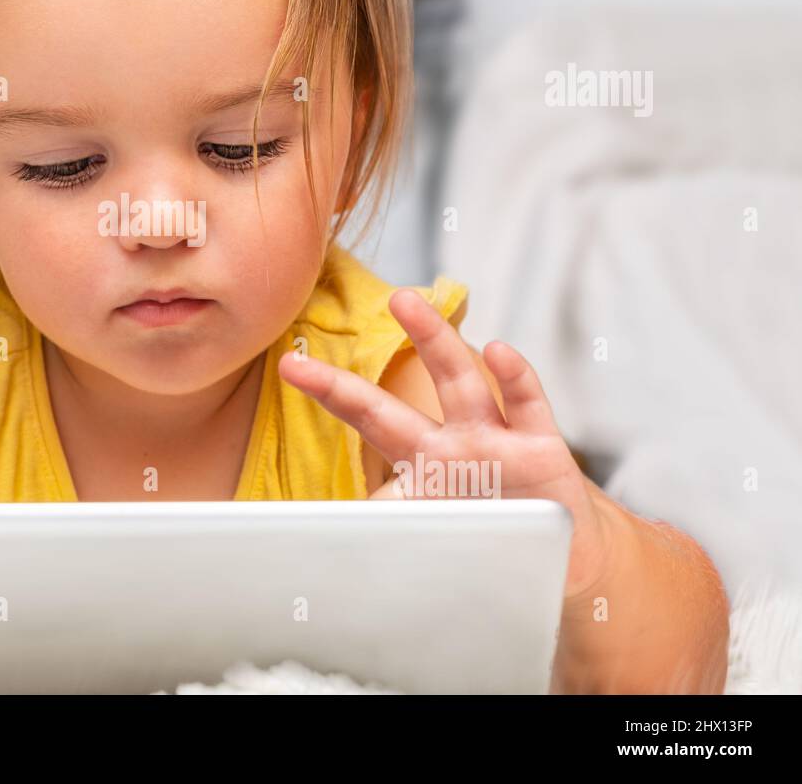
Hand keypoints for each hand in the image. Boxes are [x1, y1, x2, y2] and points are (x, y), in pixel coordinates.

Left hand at [277, 288, 614, 604]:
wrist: (563, 551)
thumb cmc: (494, 528)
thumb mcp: (440, 532)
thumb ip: (390, 526)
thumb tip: (322, 543)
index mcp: (418, 461)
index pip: (364, 420)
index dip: (330, 393)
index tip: (289, 366)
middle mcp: (449, 442)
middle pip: (389, 405)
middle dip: (348, 378)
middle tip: (303, 347)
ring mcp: (493, 441)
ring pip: (458, 382)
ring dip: (434, 340)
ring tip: (407, 302)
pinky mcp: (542, 451)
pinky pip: (525, 406)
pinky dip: (514, 378)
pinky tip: (497, 351)